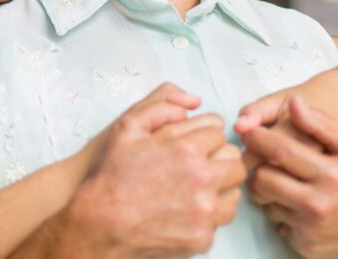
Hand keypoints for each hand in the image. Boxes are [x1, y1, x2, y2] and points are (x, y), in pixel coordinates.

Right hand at [65, 82, 245, 257]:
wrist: (102, 224)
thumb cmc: (113, 176)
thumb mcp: (127, 127)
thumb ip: (161, 105)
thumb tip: (192, 101)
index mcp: (186, 149)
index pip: (218, 132)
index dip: (202, 136)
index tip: (189, 146)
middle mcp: (201, 178)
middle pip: (235, 160)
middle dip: (218, 159)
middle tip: (197, 165)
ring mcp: (205, 210)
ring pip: (234, 190)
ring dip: (219, 186)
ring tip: (193, 187)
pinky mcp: (203, 235)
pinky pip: (223, 217)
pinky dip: (210, 212)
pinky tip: (188, 208)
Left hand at [240, 97, 337, 258]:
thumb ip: (322, 124)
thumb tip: (294, 102)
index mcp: (332, 175)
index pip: (280, 151)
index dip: (257, 138)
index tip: (249, 131)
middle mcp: (319, 203)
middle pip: (263, 178)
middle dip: (258, 165)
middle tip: (261, 157)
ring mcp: (310, 228)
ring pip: (265, 201)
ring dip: (267, 188)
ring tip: (282, 178)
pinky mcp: (304, 245)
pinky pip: (276, 221)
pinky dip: (281, 210)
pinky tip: (295, 202)